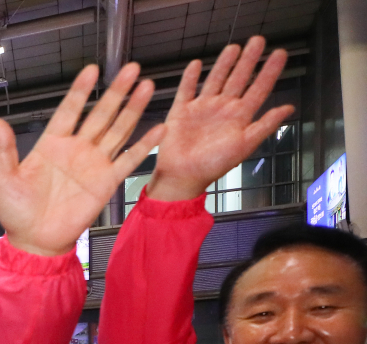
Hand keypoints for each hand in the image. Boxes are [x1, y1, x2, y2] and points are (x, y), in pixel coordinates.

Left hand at [0, 63, 163, 256]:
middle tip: (131, 68)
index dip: (81, 90)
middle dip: (116, 91)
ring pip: (118, 130)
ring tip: (147, 86)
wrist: (35, 242)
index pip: (69, 110)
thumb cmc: (17, 213)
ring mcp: (93, 164)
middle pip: (100, 114)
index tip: (92, 70)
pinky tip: (158, 129)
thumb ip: (4, 150)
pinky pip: (129, 160)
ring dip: (133, 109)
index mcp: (51, 145)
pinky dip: (144, 145)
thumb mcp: (4, 179)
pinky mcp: (106, 183)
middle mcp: (76, 150)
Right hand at [147, 38, 292, 201]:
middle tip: (258, 40)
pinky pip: (187, 90)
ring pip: (216, 79)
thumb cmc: (212, 165)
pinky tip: (196, 65)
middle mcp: (223, 109)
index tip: (279, 54)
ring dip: (224, 63)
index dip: (270, 71)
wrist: (182, 176)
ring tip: (233, 47)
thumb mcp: (244, 145)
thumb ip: (265, 125)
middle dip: (248, 59)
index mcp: (239, 117)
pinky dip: (190, 77)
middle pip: (239, 78)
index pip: (259, 88)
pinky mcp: (181, 111)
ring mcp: (202, 109)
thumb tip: (289, 108)